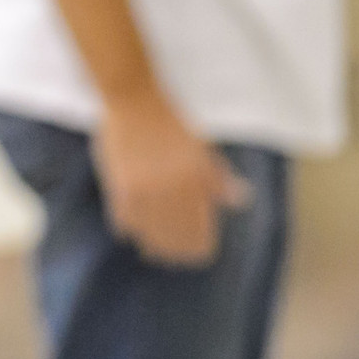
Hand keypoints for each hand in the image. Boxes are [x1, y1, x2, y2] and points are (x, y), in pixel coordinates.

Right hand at [94, 93, 248, 266]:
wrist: (133, 100)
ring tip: (155, 252)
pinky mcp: (119, 187)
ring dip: (153, 245)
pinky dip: (129, 229)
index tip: (199, 251)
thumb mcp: (203, 149)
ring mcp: (143, 192)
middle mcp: (170, 192)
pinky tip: (132, 232)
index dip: (201, 247)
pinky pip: (124, 221)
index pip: (199, 234)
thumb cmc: (171, 123)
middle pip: (174, 239)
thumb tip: (240, 200)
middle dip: (177, 251)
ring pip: (149, 235)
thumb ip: (219, 178)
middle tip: (176, 258)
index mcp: (195, 184)